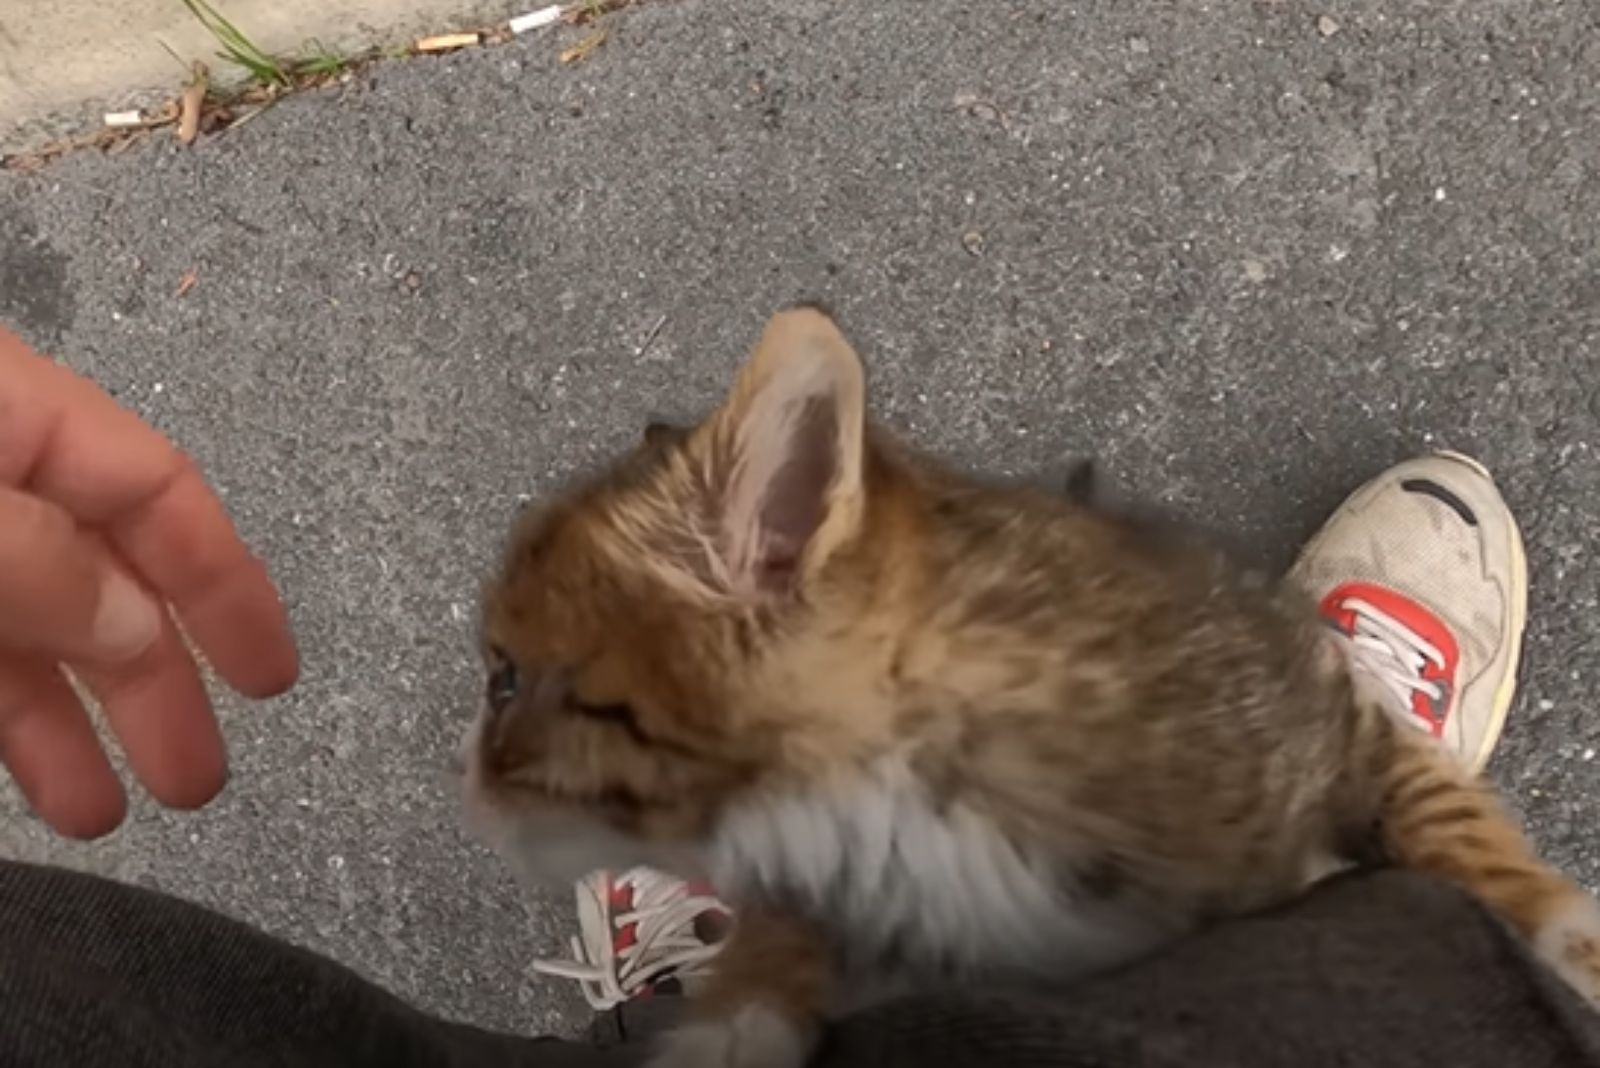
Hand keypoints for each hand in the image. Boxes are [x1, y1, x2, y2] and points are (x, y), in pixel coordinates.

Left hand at [0, 326, 297, 837]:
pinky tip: (28, 770)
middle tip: (197, 778)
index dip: (227, 584)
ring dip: (69, 724)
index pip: (159, 491)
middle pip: (100, 573)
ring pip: (21, 627)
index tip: (274, 676)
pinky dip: (2, 715)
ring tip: (107, 812)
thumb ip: (50, 570)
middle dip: (153, 682)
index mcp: (15, 412)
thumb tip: (142, 634)